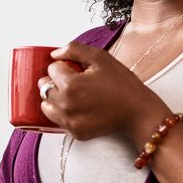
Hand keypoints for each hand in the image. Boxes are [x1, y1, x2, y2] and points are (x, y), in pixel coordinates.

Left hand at [40, 42, 169, 141]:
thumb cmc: (122, 83)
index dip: (64, 66)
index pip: (51, 69)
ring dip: (55, 98)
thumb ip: (74, 50)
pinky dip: (64, 113)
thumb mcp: (101, 58)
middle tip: (75, 81)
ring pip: (46, 105)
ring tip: (74, 95)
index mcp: (70, 84)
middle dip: (56, 81)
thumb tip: (54, 54)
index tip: (78, 69)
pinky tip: (81, 108)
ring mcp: (69, 121)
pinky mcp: (75, 133)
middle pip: (44, 87)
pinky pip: (58, 120)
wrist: (138, 112)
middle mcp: (65, 105)